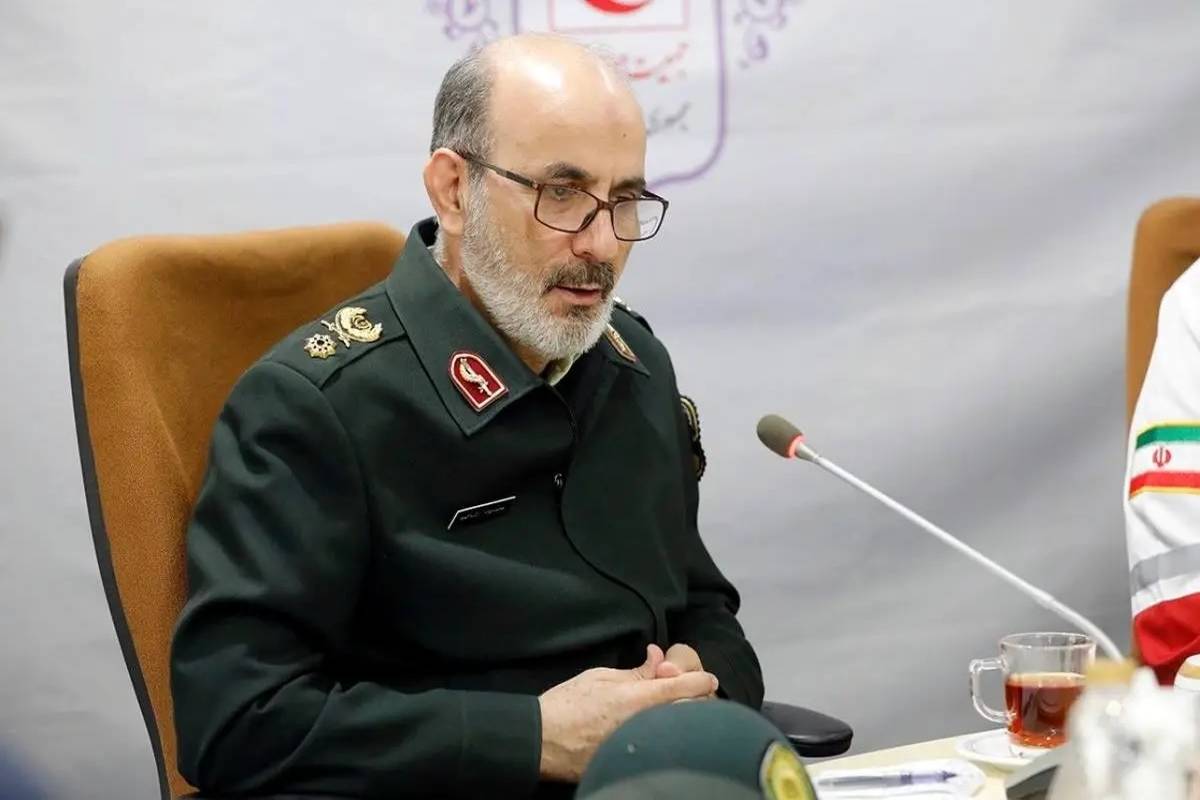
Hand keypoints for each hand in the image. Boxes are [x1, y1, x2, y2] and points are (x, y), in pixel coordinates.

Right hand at [537, 644, 718, 781]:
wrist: (543, 741)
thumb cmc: (567, 705)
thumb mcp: (601, 677)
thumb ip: (636, 671)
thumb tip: (658, 656)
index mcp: (638, 699)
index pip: (685, 687)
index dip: (701, 680)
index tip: (708, 679)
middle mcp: (645, 725)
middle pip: (689, 712)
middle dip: (694, 700)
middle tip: (686, 691)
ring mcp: (641, 746)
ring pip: (678, 731)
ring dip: (681, 717)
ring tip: (671, 708)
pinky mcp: (633, 763)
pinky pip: (662, 747)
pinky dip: (666, 735)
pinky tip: (658, 729)